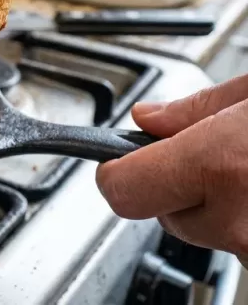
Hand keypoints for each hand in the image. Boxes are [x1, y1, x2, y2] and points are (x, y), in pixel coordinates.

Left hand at [96, 76, 247, 267]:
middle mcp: (238, 220)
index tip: (115, 159)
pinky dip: (245, 217)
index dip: (114, 171)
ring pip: (207, 230)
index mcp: (222, 166)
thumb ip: (198, 108)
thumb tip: (148, 118)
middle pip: (164, 212)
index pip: (122, 189)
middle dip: (177, 183)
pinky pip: (241, 240)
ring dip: (219, 204)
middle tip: (216, 153)